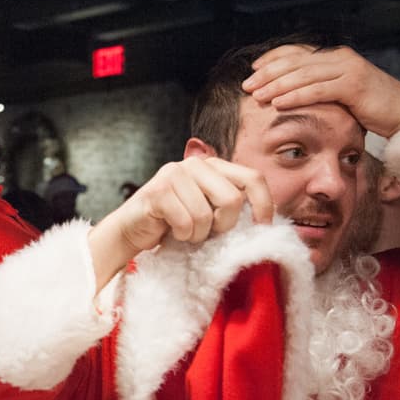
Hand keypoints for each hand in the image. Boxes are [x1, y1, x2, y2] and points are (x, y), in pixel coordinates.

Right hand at [89, 157, 271, 291]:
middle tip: (208, 233)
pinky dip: (182, 235)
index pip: (253, 178)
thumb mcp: (209, 210)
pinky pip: (186, 222)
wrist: (131, 232)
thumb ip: (231, 204)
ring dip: (198, 234)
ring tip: (186, 232)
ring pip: (206, 215)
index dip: (264, 204)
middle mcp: (195, 164)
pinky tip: (171, 232)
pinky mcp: (158, 191)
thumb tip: (267, 217)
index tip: (262, 227)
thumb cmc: (174, 224)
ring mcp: (174, 174)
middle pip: (232, 199)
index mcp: (213, 166)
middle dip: (223, 226)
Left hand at [242, 44, 399, 137]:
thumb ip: (319, 89)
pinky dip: (296, 95)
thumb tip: (288, 94)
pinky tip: (278, 102)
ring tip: (256, 95)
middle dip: (267, 73)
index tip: (252, 69)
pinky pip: (318, 89)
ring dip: (276, 85)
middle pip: (294, 61)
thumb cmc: (370, 108)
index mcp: (334, 57)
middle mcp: (340, 58)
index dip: (272, 59)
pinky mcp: (355, 85)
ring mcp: (348, 69)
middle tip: (246, 84)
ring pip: (303, 74)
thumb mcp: (339, 95)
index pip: (296, 52)